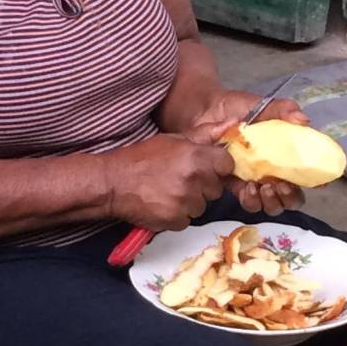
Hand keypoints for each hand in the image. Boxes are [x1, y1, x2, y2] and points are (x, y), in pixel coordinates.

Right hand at [103, 130, 232, 230]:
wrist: (114, 182)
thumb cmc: (142, 158)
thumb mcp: (173, 139)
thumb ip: (204, 135)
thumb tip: (232, 125)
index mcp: (196, 156)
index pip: (227, 165)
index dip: (218, 167)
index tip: (207, 168)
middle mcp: (194, 179)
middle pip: (216, 189)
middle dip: (203, 186)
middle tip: (181, 180)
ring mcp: (185, 202)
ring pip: (202, 207)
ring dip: (190, 202)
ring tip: (169, 192)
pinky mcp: (176, 220)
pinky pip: (187, 220)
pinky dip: (177, 215)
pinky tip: (163, 204)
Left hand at [191, 89, 307, 215]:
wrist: (206, 112)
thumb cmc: (238, 108)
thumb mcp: (263, 105)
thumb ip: (283, 110)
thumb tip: (303, 120)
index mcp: (286, 154)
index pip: (306, 174)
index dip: (314, 183)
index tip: (316, 184)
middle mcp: (274, 171)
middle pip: (291, 198)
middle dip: (290, 197)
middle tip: (281, 185)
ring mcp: (256, 180)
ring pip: (271, 205)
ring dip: (272, 201)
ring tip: (264, 187)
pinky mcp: (237, 185)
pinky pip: (249, 201)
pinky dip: (251, 199)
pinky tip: (247, 187)